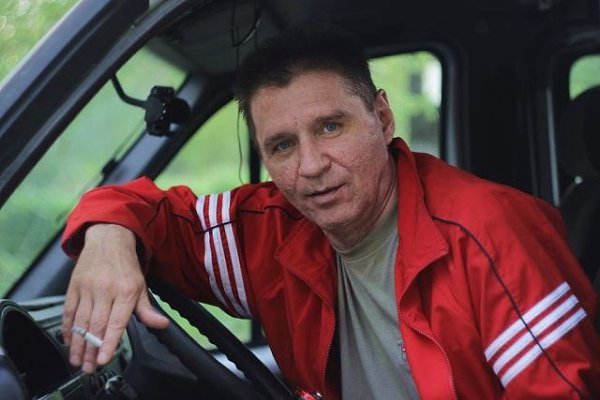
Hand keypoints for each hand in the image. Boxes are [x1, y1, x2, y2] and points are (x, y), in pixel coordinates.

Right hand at [62, 224, 168, 373]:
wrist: (109, 238)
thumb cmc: (126, 265)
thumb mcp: (141, 285)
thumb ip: (147, 309)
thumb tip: (161, 324)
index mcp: (126, 291)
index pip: (117, 322)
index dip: (109, 342)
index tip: (103, 359)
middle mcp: (106, 290)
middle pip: (96, 326)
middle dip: (92, 349)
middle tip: (88, 367)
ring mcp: (88, 287)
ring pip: (81, 321)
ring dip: (78, 343)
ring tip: (77, 359)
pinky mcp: (74, 285)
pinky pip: (69, 310)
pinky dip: (68, 327)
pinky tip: (69, 340)